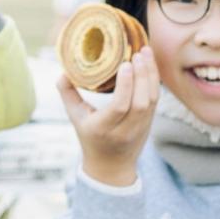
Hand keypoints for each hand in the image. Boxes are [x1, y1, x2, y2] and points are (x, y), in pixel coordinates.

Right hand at [57, 47, 159, 186]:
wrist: (111, 166)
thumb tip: (63, 72)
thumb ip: (68, 94)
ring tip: (145, 52)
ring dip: (151, 75)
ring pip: (152, 99)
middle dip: (142, 75)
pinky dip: (154, 80)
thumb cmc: (90, 137)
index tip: (125, 64)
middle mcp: (125, 129)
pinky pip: (156, 99)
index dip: (126, 85)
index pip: (120, 107)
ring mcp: (140, 127)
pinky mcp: (150, 122)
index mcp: (104, 128)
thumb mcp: (75, 118)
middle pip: (140, 102)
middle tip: (138, 52)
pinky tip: (150, 63)